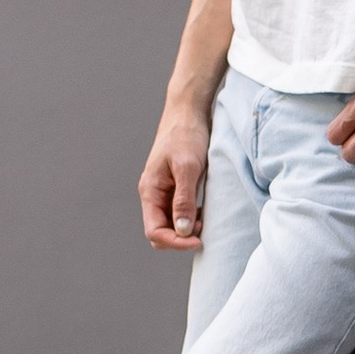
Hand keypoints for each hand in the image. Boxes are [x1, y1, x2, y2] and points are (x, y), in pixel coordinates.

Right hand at [140, 101, 212, 250]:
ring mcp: (164, 190)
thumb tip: (182, 231)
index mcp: (150, 190)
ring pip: (170, 223)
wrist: (188, 112)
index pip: (154, 231)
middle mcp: (153, 193)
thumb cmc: (186, 135)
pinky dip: (190, 217)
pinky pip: (178, 211)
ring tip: (204, 220)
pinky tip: (202, 211)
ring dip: (186, 228)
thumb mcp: (187, 168)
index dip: (175, 241)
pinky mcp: (175, 186)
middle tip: (202, 230)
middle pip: (160, 231)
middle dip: (180, 237)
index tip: (197, 240)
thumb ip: (183, 200)